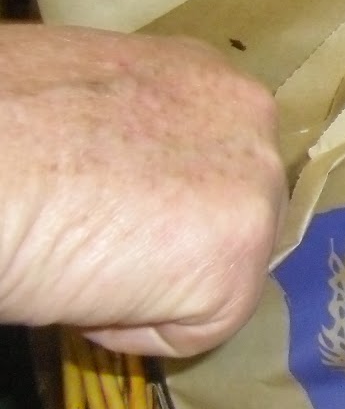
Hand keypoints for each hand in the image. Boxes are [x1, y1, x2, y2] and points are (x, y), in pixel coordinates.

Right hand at [0, 24, 285, 355]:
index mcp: (210, 78)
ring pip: (221, 272)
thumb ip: (140, 131)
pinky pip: (196, 330)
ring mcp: (257, 193)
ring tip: (82, 256)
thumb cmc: (6, 122)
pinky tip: (85, 288)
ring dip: (151, 284)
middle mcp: (252, 123)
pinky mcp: (237, 266)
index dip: (164, 197)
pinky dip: (133, 330)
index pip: (218, 158)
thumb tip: (132, 169)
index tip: (108, 207)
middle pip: (232, 213)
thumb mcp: (94, 97)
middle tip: (94, 241)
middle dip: (171, 242)